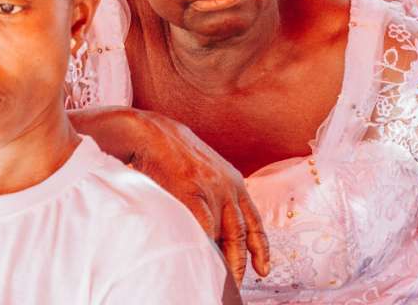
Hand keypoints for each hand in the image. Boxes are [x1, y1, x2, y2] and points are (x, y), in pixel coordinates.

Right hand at [82, 108, 268, 283]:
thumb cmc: (175, 153)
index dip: (260, 248)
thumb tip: (214, 228)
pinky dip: (205, 247)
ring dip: (223, 262)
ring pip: (224, 236)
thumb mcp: (206, 170)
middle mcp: (228, 187)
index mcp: (234, 182)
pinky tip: (202, 260)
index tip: (264, 268)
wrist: (154, 133)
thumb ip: (215, 195)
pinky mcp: (192, 194)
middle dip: (240, 263)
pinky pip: (203, 228)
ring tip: (219, 280)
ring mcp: (211, 191)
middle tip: (237, 284)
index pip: (253, 221)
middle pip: (240, 234)